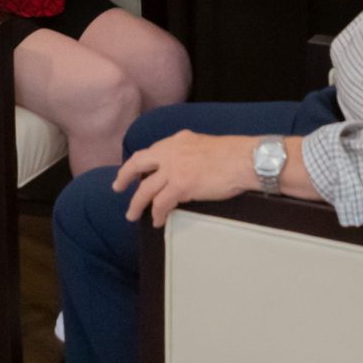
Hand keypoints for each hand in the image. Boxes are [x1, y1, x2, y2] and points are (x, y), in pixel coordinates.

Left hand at [114, 131, 256, 227]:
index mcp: (178, 140)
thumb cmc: (234, 154)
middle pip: (137, 163)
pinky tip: (157, 221)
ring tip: (132, 215)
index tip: (135, 170)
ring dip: (136, 204)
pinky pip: (161, 203)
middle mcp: (171, 152)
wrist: (245, 159)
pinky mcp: (181, 185)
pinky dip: (157, 214)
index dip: (140, 163)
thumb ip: (190, 153)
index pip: (152, 151)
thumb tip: (186, 167)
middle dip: (124, 176)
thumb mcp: (204, 145)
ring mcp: (174, 168)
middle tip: (118, 187)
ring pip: (145, 189)